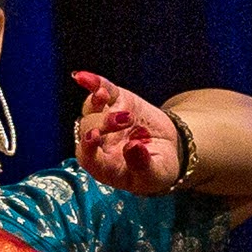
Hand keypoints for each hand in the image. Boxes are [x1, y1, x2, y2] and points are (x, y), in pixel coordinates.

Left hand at [71, 70, 182, 193]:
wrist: (169, 149)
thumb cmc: (157, 168)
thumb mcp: (155, 174)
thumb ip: (142, 165)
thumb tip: (133, 147)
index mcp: (105, 166)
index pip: (87, 157)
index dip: (87, 147)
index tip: (94, 136)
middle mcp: (100, 143)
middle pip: (89, 129)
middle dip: (105, 122)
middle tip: (126, 120)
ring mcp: (105, 119)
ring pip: (91, 110)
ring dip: (98, 104)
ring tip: (118, 102)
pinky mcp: (117, 100)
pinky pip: (101, 89)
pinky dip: (93, 83)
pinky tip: (81, 77)